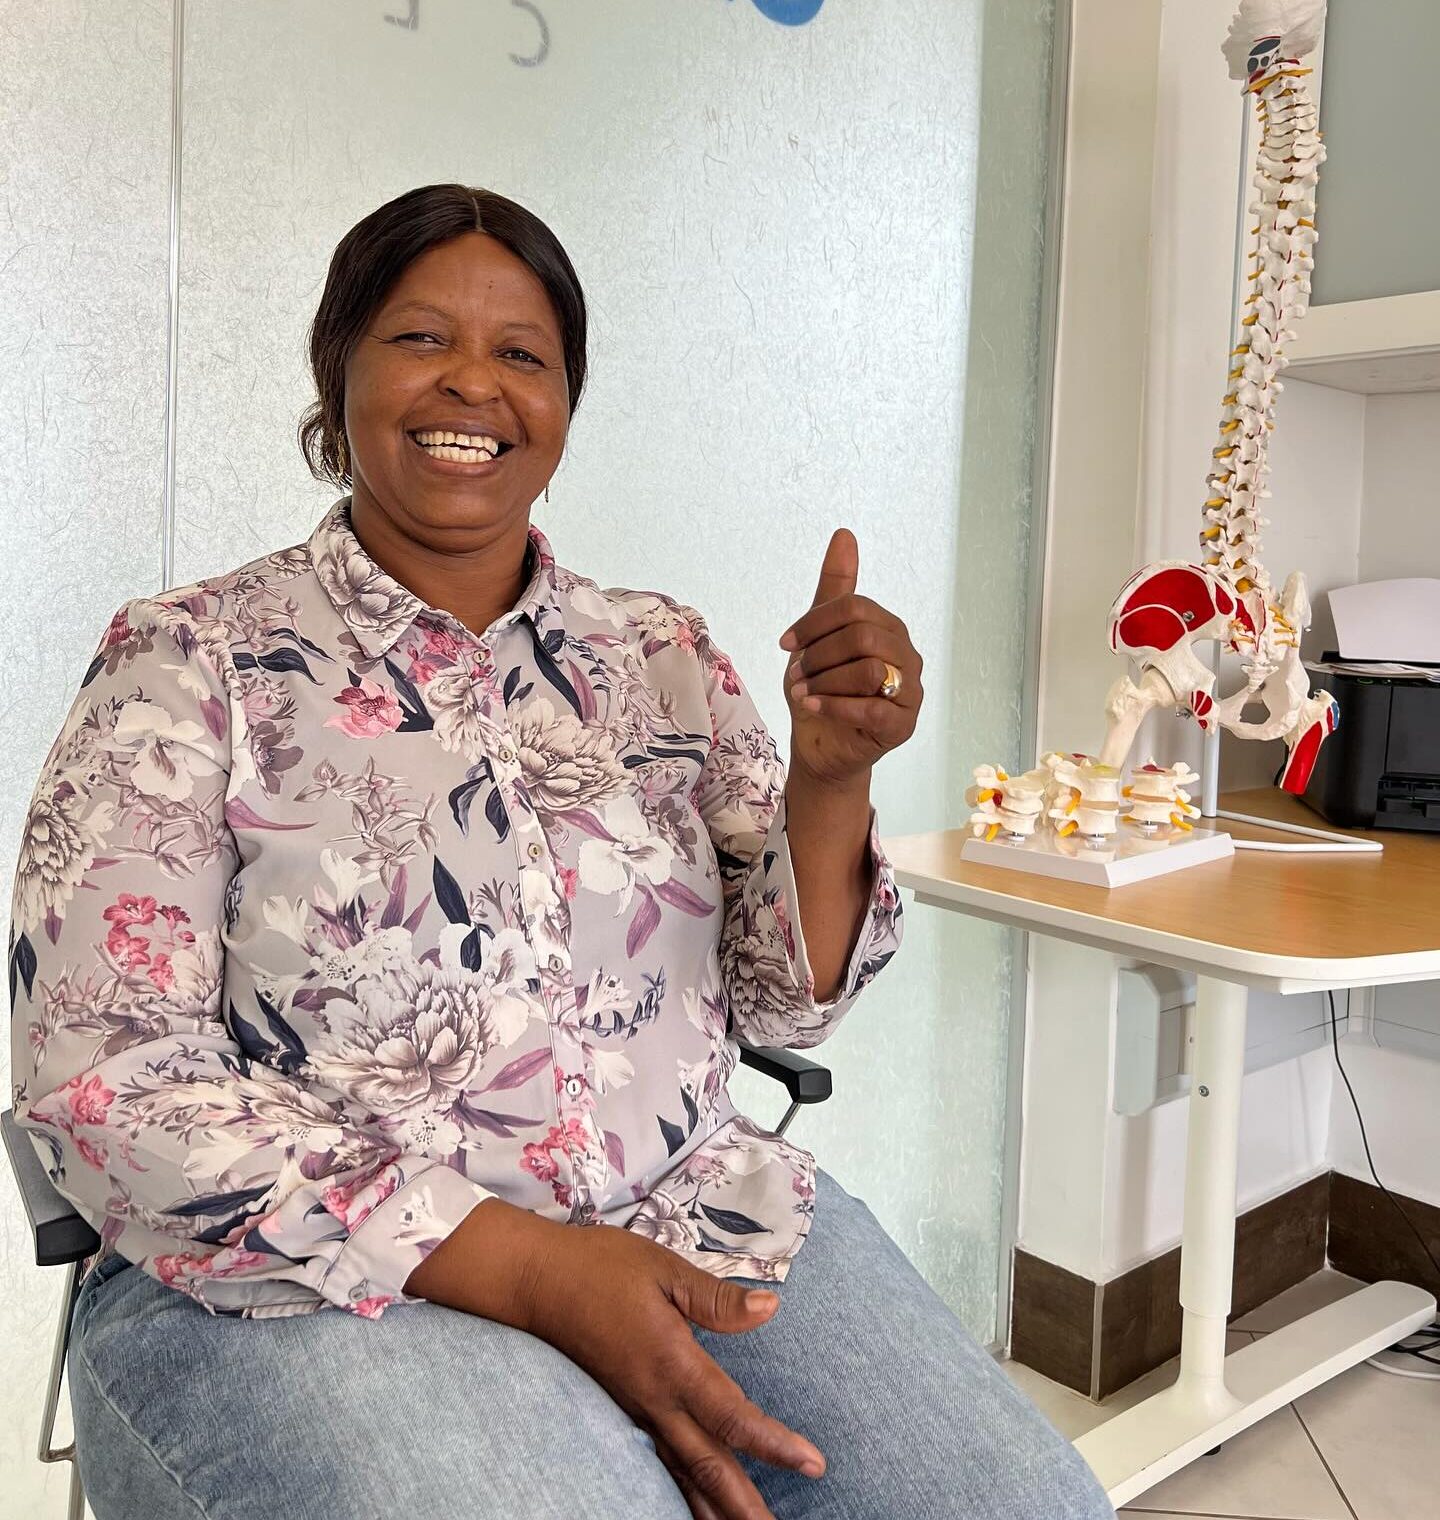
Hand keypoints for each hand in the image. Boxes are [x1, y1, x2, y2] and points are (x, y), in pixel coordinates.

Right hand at [524, 1224, 824, 1519]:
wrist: (538, 1283)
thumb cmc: (602, 1267)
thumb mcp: (664, 1269)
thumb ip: (717, 1299)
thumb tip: (771, 1306)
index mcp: (672, 1361)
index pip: (731, 1415)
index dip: (774, 1443)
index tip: (812, 1463)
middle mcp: (655, 1398)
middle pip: (709, 1463)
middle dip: (746, 1504)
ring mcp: (637, 1410)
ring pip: (683, 1472)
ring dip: (715, 1507)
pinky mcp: (625, 1410)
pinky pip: (659, 1462)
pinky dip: (681, 1491)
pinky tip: (694, 1506)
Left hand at [779, 528, 921, 786]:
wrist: (822, 745)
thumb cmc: (824, 688)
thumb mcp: (820, 636)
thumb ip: (835, 589)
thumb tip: (845, 534)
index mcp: (889, 629)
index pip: (855, 608)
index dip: (815, 623)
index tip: (786, 642)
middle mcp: (907, 656)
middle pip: (863, 636)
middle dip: (819, 654)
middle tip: (795, 673)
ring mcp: (910, 692)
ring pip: (869, 670)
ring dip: (824, 681)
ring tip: (801, 692)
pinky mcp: (903, 725)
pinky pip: (873, 709)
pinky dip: (834, 706)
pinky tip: (811, 707)